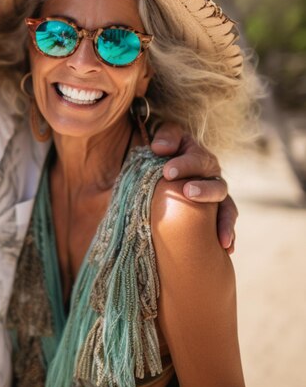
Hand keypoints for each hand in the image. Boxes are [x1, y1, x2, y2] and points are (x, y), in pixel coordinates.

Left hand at [151, 121, 236, 251]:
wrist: (159, 168)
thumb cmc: (161, 151)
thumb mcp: (163, 138)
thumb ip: (166, 137)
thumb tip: (160, 148)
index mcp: (199, 156)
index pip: (196, 158)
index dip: (184, 165)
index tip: (167, 172)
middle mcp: (211, 177)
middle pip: (215, 184)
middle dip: (204, 190)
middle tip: (188, 193)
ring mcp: (214, 197)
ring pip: (226, 207)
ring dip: (224, 221)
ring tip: (221, 238)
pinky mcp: (213, 214)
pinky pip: (224, 224)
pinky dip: (227, 235)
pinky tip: (226, 250)